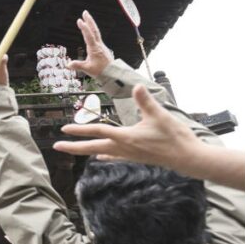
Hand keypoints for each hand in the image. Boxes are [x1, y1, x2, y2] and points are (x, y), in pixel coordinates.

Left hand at [55, 84, 198, 168]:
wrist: (188, 158)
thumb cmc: (174, 137)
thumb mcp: (160, 116)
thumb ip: (146, 101)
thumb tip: (137, 86)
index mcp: (126, 137)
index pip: (98, 131)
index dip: (80, 129)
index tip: (64, 128)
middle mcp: (123, 149)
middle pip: (92, 148)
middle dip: (73, 147)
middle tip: (56, 147)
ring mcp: (129, 155)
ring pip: (101, 153)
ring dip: (85, 150)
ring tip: (72, 149)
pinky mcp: (135, 158)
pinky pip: (114, 157)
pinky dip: (104, 156)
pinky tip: (99, 157)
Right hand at [67, 10, 113, 77]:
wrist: (113, 74)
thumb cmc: (101, 71)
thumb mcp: (88, 69)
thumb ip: (78, 65)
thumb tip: (68, 64)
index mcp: (94, 48)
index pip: (88, 35)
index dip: (84, 28)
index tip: (79, 20)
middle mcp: (99, 45)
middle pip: (94, 30)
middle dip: (89, 20)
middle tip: (85, 12)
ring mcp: (101, 46)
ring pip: (96, 32)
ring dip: (91, 24)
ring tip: (87, 18)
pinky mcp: (102, 48)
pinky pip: (97, 37)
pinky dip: (93, 31)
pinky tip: (91, 31)